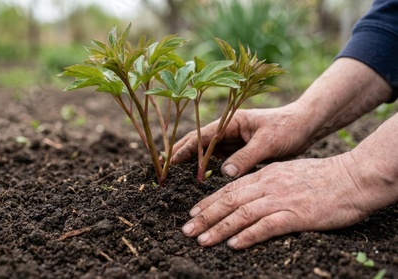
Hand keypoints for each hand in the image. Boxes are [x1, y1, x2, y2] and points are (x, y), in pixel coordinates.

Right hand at [172, 103, 314, 178]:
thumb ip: (246, 157)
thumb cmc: (288, 129)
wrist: (306, 126)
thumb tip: (224, 173)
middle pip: (198, 142)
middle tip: (164, 168)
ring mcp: (233, 139)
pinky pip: (218, 158)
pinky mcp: (240, 149)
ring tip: (174, 175)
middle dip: (181, 154)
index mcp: (231, 121)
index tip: (169, 161)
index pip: (202, 136)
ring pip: (206, 151)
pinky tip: (198, 177)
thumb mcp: (268, 143)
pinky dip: (206, 166)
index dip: (184, 149)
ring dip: (192, 161)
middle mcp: (228, 129)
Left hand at [181, 153, 386, 249]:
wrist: (351, 178)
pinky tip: (234, 245)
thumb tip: (249, 192)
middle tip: (187, 230)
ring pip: (242, 214)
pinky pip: (266, 226)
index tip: (193, 213)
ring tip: (202, 240)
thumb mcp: (287, 172)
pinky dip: (248, 236)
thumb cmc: (321, 177)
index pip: (230, 189)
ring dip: (219, 228)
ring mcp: (281, 200)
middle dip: (205, 216)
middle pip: (229, 201)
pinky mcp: (296, 215)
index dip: (209, 202)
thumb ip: (266, 181)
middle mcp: (268, 185)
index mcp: (265, 175)